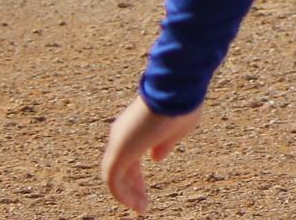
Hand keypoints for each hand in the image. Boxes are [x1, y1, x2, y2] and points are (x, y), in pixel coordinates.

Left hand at [102, 95, 200, 214]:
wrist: (175, 88)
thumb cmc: (181, 103)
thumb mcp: (177, 129)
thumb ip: (165, 145)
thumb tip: (156, 158)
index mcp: (135, 128)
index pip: (131, 157)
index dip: (137, 175)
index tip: (145, 189)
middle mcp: (122, 135)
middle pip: (121, 168)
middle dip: (132, 186)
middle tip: (142, 203)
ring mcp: (118, 143)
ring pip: (115, 176)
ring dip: (127, 194)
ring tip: (141, 208)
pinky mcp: (118, 152)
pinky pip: (114, 181)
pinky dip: (123, 195)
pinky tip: (136, 204)